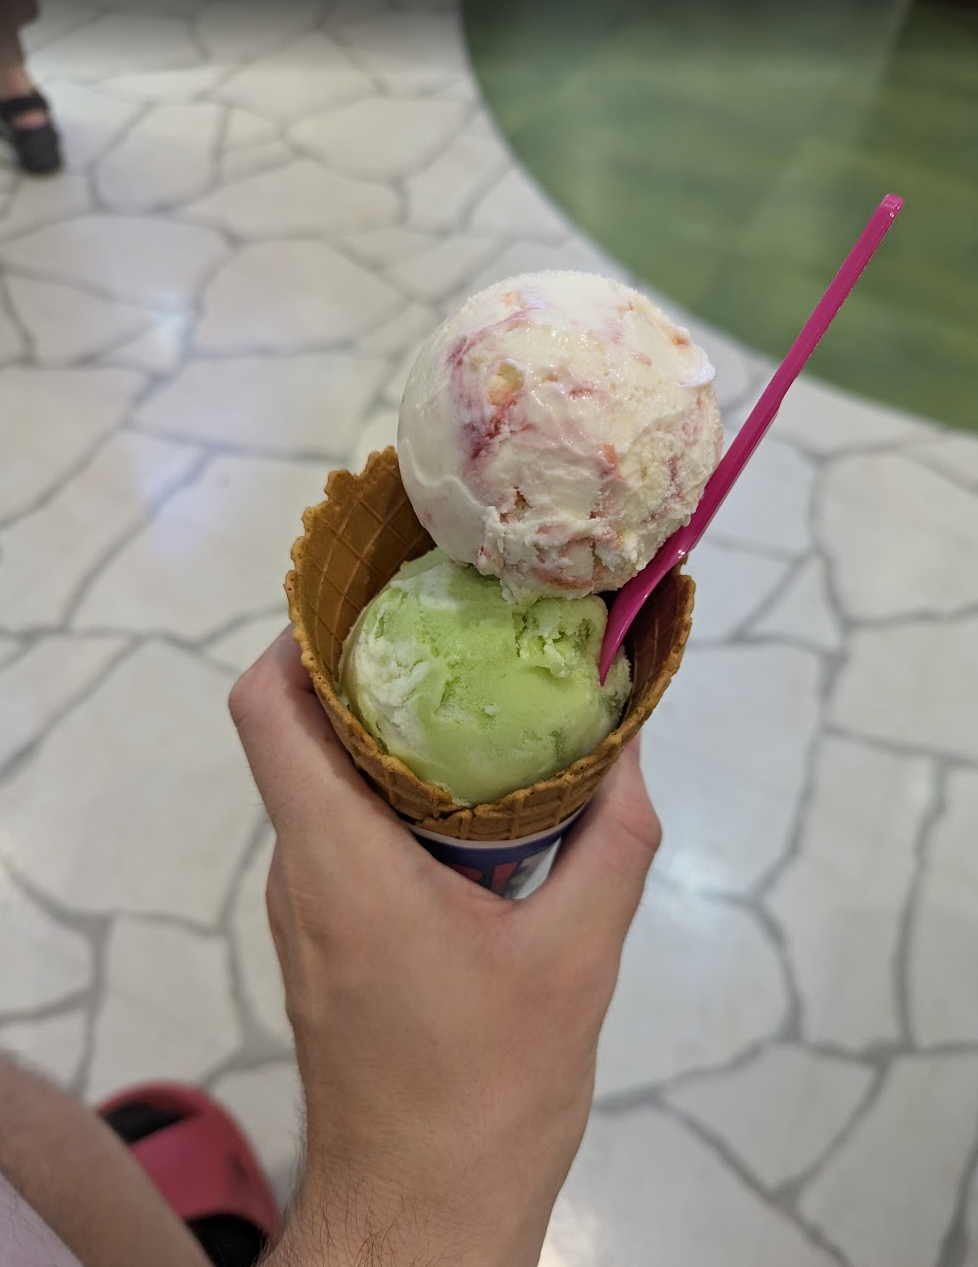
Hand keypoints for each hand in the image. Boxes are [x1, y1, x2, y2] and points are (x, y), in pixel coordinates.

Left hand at [230, 631, 660, 1266]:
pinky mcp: (323, 941)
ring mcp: (304, 911)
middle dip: (368, 671)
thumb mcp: (577, 960)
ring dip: (387, 737)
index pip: (268, 713)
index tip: (373, 599)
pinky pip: (340, 836)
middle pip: (299, 737)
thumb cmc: (489, 1093)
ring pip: (321, 787)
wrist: (422, 1214)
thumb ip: (611, 843)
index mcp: (342, 863)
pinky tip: (473, 799)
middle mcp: (302, 874)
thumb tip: (632, 751)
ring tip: (477, 698)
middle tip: (456, 630)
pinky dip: (392, 797)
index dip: (299, 636)